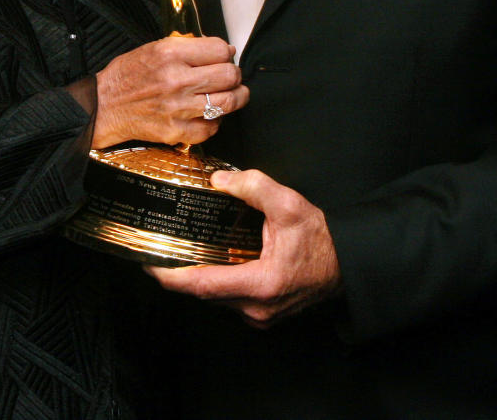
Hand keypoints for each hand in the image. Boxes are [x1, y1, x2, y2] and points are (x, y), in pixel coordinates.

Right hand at [94, 36, 245, 148]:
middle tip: (231, 76)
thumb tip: (222, 50)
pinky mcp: (176, 131)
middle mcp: (176, 80)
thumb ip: (187, 46)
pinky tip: (210, 114)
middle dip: (235, 75)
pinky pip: (211, 128)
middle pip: (229, 76)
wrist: (103, 105)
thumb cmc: (127, 76)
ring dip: (236, 98)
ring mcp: (178, 108)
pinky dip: (216, 121)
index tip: (225, 56)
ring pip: (227, 102)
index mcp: (170, 54)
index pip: (220, 50)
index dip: (227, 52)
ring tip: (234, 94)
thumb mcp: (154, 48)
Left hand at [148, 169, 341, 327]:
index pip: (202, 286)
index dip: (171, 277)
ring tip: (177, 255)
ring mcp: (260, 316)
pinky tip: (209, 262)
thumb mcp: (289, 204)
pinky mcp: (263, 314)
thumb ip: (253, 187)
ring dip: (197, 278)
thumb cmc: (321, 239)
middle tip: (157, 252)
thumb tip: (220, 181)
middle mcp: (256, 308)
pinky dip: (215, 282)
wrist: (347, 264)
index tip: (149, 265)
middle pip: (204, 294)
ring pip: (216, 299)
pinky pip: (229, 300)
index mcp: (260, 284)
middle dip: (179, 275)